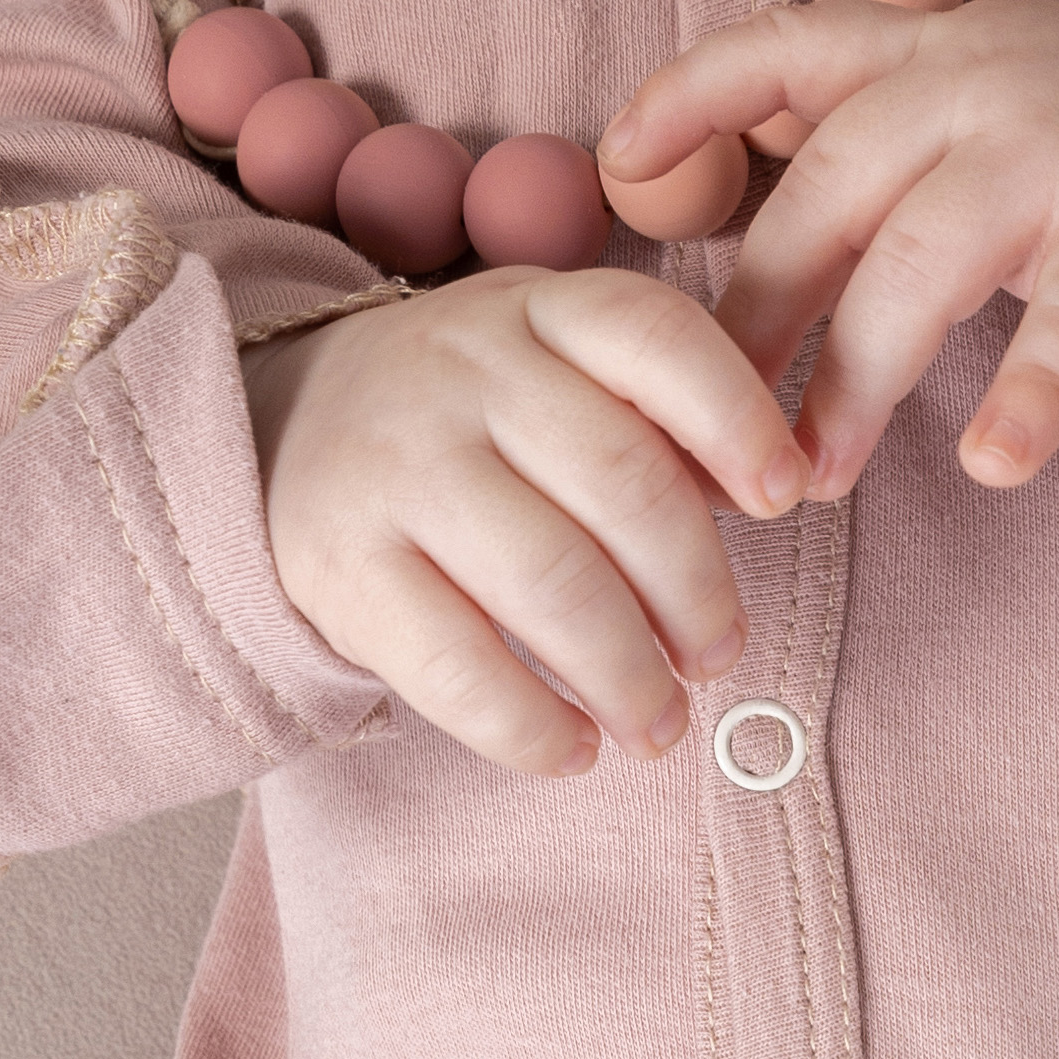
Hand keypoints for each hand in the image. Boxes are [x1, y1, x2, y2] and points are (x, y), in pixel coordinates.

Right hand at [243, 270, 802, 778]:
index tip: (785, 497)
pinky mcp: (343, 566)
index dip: (737, 418)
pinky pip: (458, 665)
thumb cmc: (465, 413)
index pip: (654, 337)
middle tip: (719, 656)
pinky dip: (533, 727)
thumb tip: (773, 493)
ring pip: (552, 583)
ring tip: (658, 723)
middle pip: (622, 483)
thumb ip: (649, 410)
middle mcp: (463, 370)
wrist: (274, 429)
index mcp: (535, 309)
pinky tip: (572, 749)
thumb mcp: (547, 362)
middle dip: (697, 591)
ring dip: (629, 676)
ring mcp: (396, 465)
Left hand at [597, 0, 1058, 501]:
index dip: (694, 94)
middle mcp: (973, 83)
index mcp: (919, 54)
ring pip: (923, 257)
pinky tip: (991, 461)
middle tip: (713, 427)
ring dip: (858, 375)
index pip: (782, 48)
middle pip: (830, 192)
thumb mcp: (963, 107)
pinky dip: (1032, 389)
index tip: (617, 160)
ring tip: (814, 476)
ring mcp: (1056, 148)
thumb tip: (742, 300)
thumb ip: (866, 167)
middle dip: (762, 312)